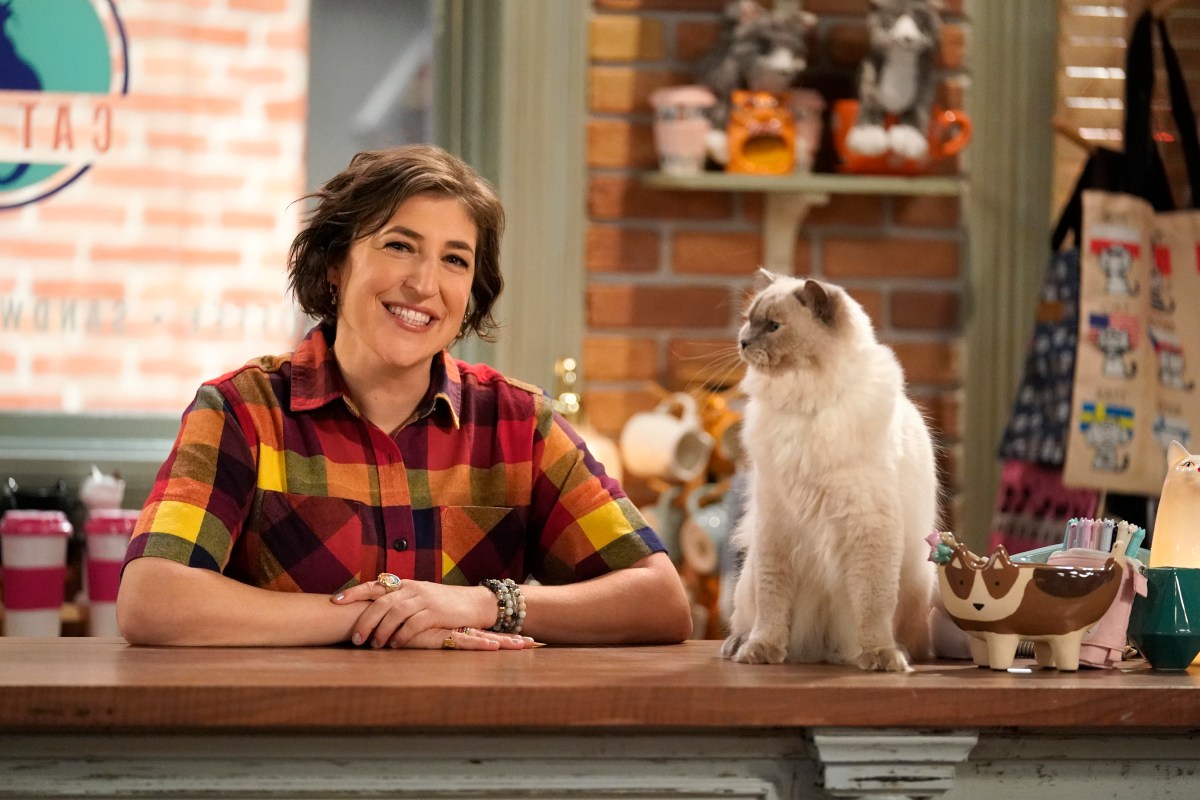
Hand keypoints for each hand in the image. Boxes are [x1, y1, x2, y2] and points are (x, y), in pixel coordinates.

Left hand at [330, 576, 532, 649]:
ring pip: (394, 613)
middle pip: (381, 602)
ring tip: (373, 645)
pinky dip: (401, 636)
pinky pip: (413, 624)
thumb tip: (371, 614)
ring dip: (381, 630)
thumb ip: (399, 603)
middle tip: (355, 639)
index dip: (354, 592)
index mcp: (406, 585)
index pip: (375, 585)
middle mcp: (413, 589)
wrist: (474, 603)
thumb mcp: (420, 599)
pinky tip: (395, 646)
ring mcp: (424, 599)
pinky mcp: (436, 612)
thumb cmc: (443, 606)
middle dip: (364, 620)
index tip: (335, 601)